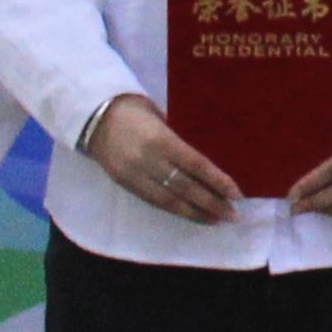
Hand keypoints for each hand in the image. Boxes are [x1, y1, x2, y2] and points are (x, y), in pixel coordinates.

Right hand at [87, 94, 247, 224]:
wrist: (94, 116)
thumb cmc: (137, 112)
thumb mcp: (162, 119)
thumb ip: (181, 140)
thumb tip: (208, 162)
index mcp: (161, 139)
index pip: (196, 164)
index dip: (217, 181)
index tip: (237, 193)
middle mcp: (148, 160)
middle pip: (185, 187)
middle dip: (211, 203)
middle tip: (233, 215)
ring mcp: (134, 175)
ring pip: (169, 200)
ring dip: (195, 213)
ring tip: (217, 220)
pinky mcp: (124, 184)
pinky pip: (153, 201)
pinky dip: (175, 210)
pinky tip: (191, 215)